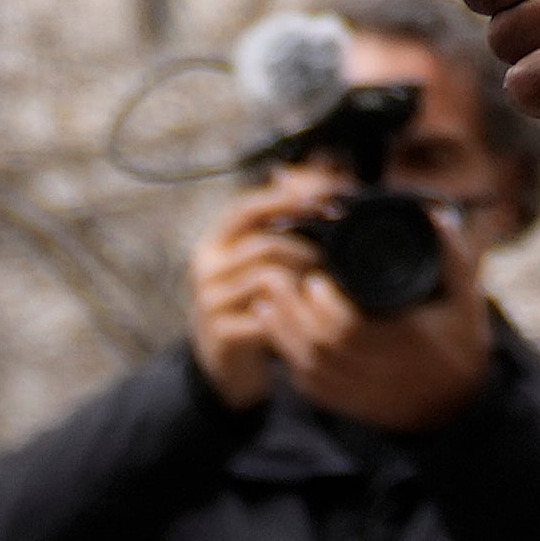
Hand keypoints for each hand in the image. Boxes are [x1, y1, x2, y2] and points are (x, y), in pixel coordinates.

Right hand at [189, 194, 341, 414]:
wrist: (227, 367)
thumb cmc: (252, 304)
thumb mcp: (259, 261)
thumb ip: (281, 223)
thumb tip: (312, 173)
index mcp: (214, 244)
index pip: (247, 207)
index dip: (287, 199)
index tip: (326, 200)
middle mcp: (205, 269)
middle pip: (266, 243)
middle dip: (309, 248)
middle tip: (334, 257)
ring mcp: (209, 303)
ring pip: (269, 276)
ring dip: (305, 278)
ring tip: (323, 285)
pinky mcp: (221, 334)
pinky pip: (268, 312)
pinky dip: (295, 309)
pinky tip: (308, 312)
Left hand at [292, 229, 503, 433]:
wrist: (458, 405)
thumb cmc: (461, 344)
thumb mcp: (466, 298)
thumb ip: (452, 256)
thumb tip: (436, 214)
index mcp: (407, 341)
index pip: (351, 328)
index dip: (325, 305)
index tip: (315, 278)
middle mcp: (380, 371)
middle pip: (320, 347)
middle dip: (292, 314)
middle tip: (279, 281)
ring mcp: (360, 391)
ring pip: (307, 366)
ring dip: (282, 334)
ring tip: (268, 303)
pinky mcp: (346, 403)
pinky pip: (308, 384)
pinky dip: (289, 359)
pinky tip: (279, 334)